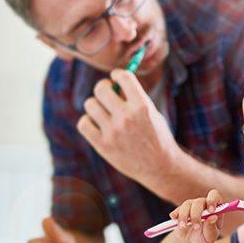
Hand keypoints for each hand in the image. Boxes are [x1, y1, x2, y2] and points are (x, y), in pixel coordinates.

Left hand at [77, 69, 179, 183]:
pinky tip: (98, 125)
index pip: (123, 76)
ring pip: (90, 104)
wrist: (160, 167)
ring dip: (96, 106)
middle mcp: (126, 117)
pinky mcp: (102, 145)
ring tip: (104, 113)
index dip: (117, 75)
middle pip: (101, 88)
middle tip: (108, 95)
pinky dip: (88, 122)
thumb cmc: (157, 137)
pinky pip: (83, 123)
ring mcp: (113, 132)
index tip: (116, 78)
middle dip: (104, 88)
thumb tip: (113, 82)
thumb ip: (134, 98)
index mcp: (142, 106)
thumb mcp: (152, 113)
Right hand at [169, 189, 223, 242]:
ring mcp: (192, 206)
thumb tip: (213, 217)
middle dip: (196, 214)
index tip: (211, 210)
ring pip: (187, 204)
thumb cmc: (204, 237)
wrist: (190, 241)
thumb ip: (212, 228)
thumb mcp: (210, 236)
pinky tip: (174, 217)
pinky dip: (176, 213)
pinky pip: (178, 209)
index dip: (212, 200)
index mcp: (214, 208)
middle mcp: (203, 204)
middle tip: (196, 227)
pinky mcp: (181, 210)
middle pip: (199, 202)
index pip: (214, 196)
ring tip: (183, 227)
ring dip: (184, 216)